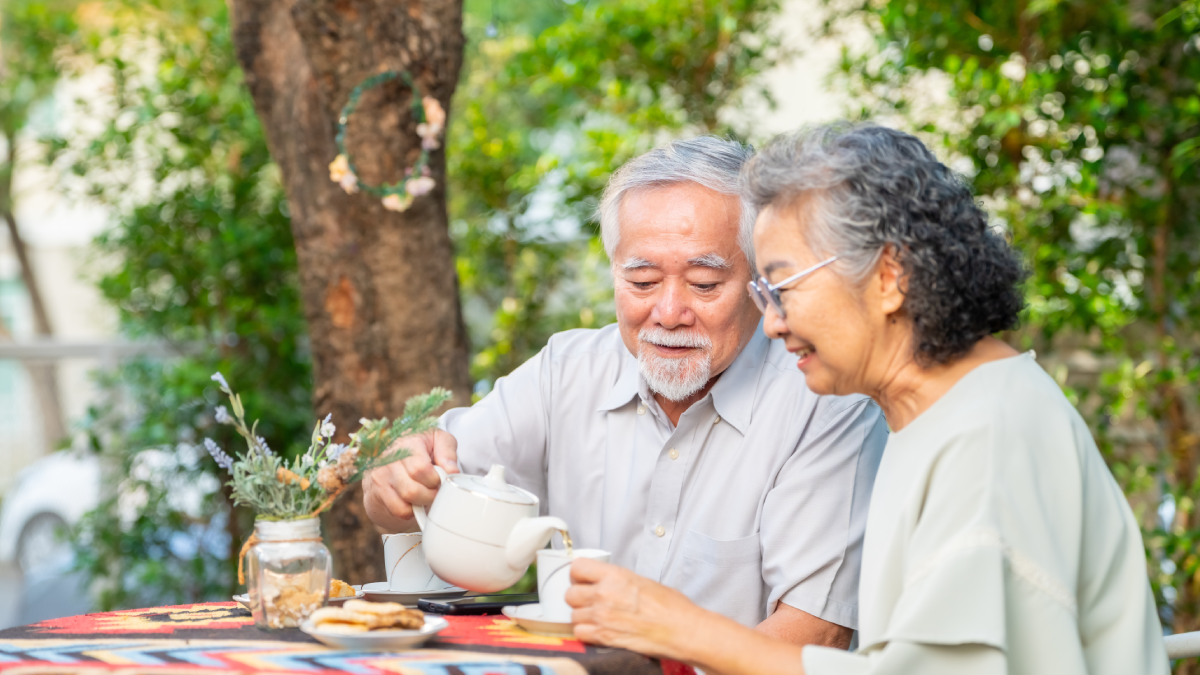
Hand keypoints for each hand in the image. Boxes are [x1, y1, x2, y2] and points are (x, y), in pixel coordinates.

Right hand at [363, 428, 459, 531]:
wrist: (393, 453)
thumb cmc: (420, 446)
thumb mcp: (438, 440)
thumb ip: (447, 453)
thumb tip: (452, 472)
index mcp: (406, 443)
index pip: (420, 469)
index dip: (435, 480)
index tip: (441, 480)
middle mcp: (389, 459)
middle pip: (413, 489)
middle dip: (431, 494)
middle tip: (436, 489)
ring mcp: (380, 476)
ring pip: (405, 501)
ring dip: (422, 503)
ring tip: (426, 494)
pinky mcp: (376, 491)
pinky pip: (398, 510)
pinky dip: (411, 510)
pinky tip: (414, 500)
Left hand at [567, 559, 808, 674]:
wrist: (682, 630)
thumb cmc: (672, 608)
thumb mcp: (643, 581)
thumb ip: (618, 581)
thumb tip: (606, 582)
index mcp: (615, 576)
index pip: (577, 568)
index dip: (577, 575)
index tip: (581, 579)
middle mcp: (605, 594)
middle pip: (570, 594)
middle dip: (578, 598)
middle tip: (589, 601)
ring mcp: (602, 616)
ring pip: (573, 616)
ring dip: (583, 617)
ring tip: (597, 618)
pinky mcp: (605, 637)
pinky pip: (580, 634)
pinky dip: (586, 634)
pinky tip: (597, 632)